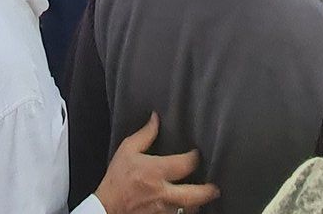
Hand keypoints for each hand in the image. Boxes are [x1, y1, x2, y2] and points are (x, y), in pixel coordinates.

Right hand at [94, 113, 217, 213]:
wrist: (106, 207)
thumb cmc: (117, 177)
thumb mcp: (127, 149)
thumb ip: (145, 134)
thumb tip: (156, 117)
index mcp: (155, 171)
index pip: (184, 165)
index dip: (194, 158)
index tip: (197, 154)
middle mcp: (162, 192)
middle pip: (192, 195)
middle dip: (207, 191)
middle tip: (216, 188)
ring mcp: (161, 209)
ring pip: (187, 209)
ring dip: (197, 203)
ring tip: (205, 197)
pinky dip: (184, 211)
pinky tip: (188, 207)